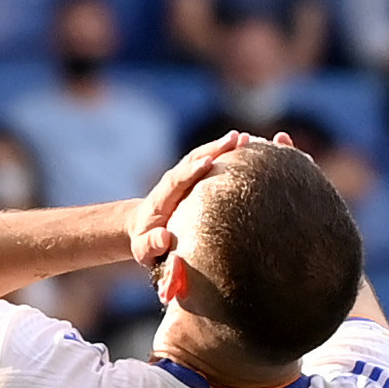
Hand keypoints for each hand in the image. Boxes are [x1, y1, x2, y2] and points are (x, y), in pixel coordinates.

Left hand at [129, 129, 259, 273]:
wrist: (143, 227)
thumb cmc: (146, 243)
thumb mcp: (144, 249)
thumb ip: (150, 245)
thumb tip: (163, 238)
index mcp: (160, 199)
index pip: (176, 181)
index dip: (191, 171)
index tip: (208, 162)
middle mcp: (172, 183)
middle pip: (192, 161)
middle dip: (213, 149)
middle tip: (235, 139)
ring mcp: (183, 178)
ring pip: (202, 157)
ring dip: (222, 146)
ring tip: (245, 138)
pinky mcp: (193, 179)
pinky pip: (209, 162)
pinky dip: (225, 154)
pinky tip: (245, 148)